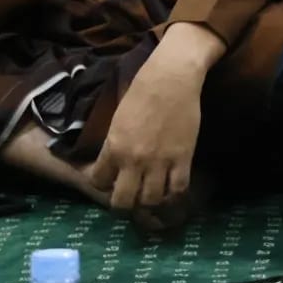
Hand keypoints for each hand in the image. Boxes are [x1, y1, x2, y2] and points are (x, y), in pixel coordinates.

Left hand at [91, 22, 220, 212]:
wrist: (171, 78)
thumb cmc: (142, 90)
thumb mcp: (118, 119)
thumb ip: (114, 144)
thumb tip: (114, 161)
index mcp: (113, 148)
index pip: (99, 182)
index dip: (104, 184)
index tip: (111, 180)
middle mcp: (133, 160)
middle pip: (123, 202)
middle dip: (125, 203)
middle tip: (131, 195)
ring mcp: (159, 161)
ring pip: (151, 200)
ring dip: (151, 199)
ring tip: (153, 192)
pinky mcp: (183, 157)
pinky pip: (178, 188)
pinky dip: (175, 193)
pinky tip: (173, 187)